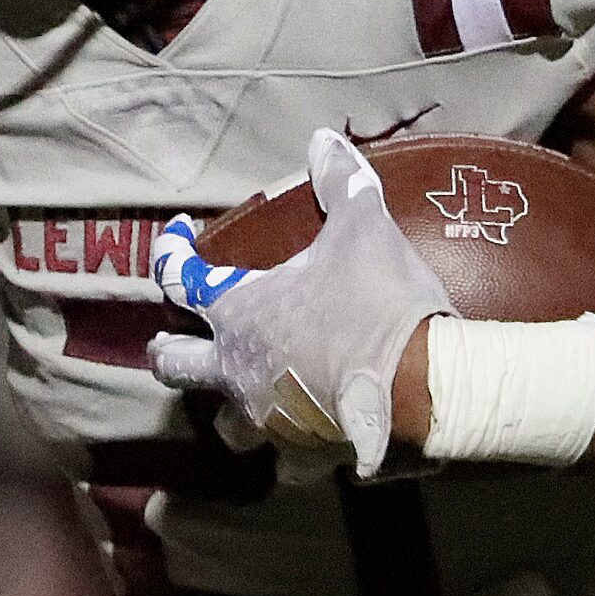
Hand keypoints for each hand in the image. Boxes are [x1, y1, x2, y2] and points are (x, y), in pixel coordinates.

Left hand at [150, 129, 454, 476]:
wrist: (426, 384)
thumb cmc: (380, 300)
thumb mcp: (364, 226)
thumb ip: (339, 179)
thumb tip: (322, 137)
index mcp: (239, 313)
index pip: (177, 279)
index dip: (169, 251)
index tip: (176, 234)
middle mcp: (237, 370)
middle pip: (173, 366)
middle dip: (169, 349)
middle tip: (174, 336)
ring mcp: (268, 419)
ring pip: (223, 423)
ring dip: (227, 404)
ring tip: (245, 389)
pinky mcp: (304, 454)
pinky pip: (284, 457)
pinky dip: (291, 445)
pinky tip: (308, 428)